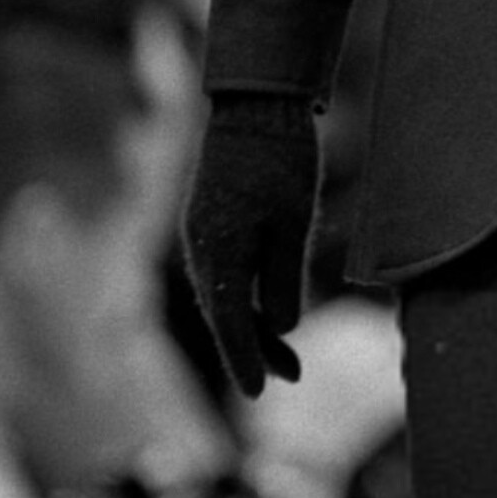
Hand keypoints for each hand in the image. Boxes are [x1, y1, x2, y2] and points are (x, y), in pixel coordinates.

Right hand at [180, 92, 320, 396]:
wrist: (255, 106)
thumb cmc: (282, 161)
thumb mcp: (296, 223)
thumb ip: (286, 278)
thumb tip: (284, 326)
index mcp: (220, 252)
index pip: (231, 321)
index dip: (246, 359)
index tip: (260, 392)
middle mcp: (201, 249)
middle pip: (225, 315)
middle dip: (254, 349)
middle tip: (291, 376)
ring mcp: (200, 236)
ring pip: (223, 296)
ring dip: (251, 326)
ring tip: (288, 356)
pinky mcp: (208, 223)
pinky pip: (223, 275)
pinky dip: (245, 298)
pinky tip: (269, 310)